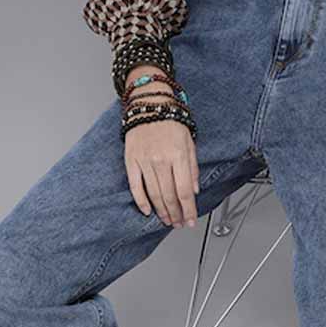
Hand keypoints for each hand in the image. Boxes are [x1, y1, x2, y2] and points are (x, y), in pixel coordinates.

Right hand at [123, 64, 198, 228]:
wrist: (149, 102)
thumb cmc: (171, 120)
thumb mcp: (190, 142)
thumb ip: (192, 168)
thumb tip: (194, 191)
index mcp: (178, 155)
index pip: (185, 191)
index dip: (189, 210)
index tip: (191, 220)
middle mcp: (161, 160)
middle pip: (170, 196)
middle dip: (176, 214)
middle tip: (179, 224)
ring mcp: (145, 161)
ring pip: (154, 194)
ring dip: (162, 211)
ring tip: (167, 220)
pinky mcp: (131, 160)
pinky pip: (135, 186)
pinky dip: (141, 201)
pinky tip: (148, 211)